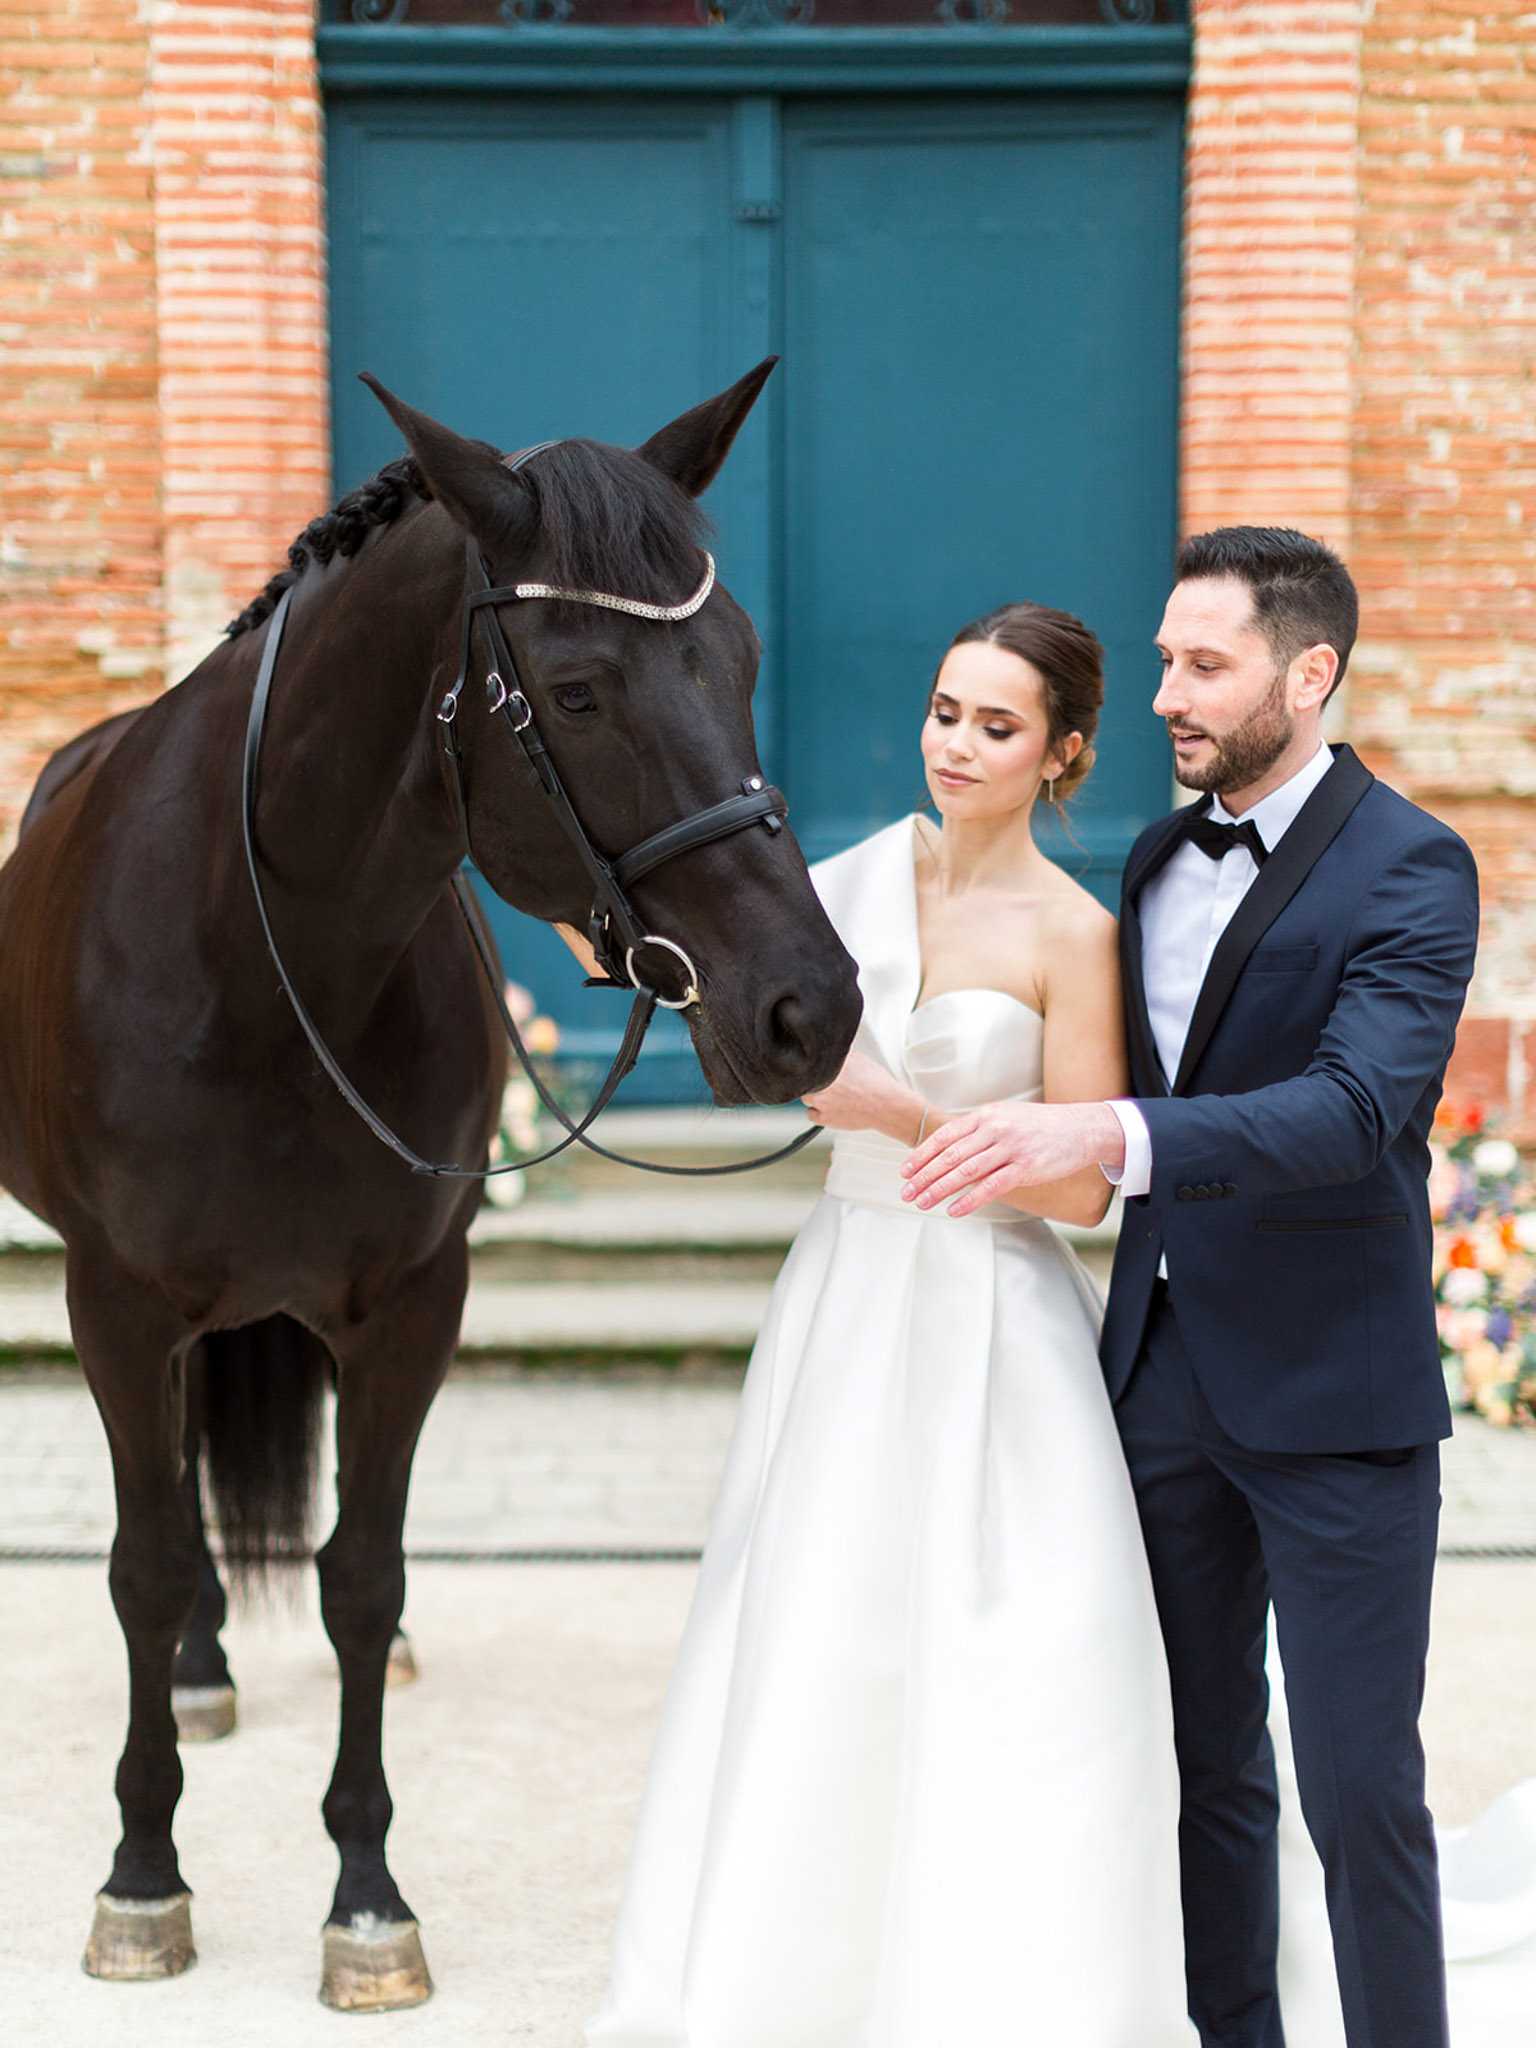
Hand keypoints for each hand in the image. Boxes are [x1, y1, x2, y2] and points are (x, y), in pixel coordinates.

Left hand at [803, 1045, 921, 1140]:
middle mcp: (820, 1084)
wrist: (885, 1105)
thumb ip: (838, 1055)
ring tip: (831, 1096)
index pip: (806, 1064)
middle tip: (827, 1083)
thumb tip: (829, 1051)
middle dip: (813, 1081)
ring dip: (815, 1097)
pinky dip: (818, 1112)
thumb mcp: (857, 1058)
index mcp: (826, 1068)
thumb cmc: (875, 1083)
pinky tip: (830, 1108)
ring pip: (806, 1099)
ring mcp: (820, 1102)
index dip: (810, 1067)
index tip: (815, 1069)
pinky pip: (811, 1115)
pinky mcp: (824, 1119)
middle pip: (804, 1081)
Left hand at [900, 1100, 1123, 1217]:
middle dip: (924, 1176)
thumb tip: (950, 1146)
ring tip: (922, 1203)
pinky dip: (969, 1200)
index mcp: (986, 1115)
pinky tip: (953, 1210)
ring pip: (966, 1172)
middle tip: (906, 1192)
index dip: (922, 1155)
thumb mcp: (1006, 1116)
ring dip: (940, 1189)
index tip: (905, 1171)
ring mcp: (1010, 1148)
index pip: (945, 1136)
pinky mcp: (1025, 1167)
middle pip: (950, 1156)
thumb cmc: (1039, 1126)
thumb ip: (979, 1129)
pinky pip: (991, 1187)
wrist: (1080, 1128)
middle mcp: (994, 1129)